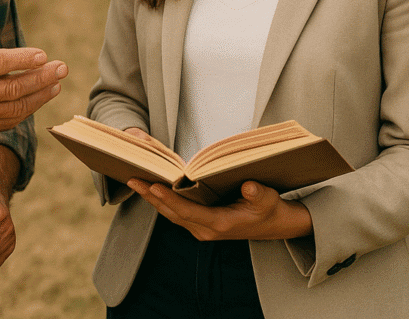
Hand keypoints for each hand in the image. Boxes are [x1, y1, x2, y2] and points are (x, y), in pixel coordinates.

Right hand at [0, 0, 66, 139]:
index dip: (22, 60)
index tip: (44, 55)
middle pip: (10, 89)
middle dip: (41, 79)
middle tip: (62, 69)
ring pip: (11, 110)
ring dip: (38, 98)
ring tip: (56, 85)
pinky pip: (2, 123)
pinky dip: (22, 113)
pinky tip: (36, 101)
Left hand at [127, 179, 312, 240]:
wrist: (276, 226)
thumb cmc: (270, 209)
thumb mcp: (268, 199)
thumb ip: (258, 194)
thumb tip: (248, 186)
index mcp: (219, 224)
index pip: (186, 212)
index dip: (168, 199)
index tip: (152, 186)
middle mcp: (205, 230)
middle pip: (171, 213)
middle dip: (150, 197)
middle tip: (132, 179)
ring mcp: (201, 228)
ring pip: (171, 214)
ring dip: (152, 199)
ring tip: (135, 181)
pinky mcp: (201, 224)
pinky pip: (176, 213)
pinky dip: (162, 201)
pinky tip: (152, 188)